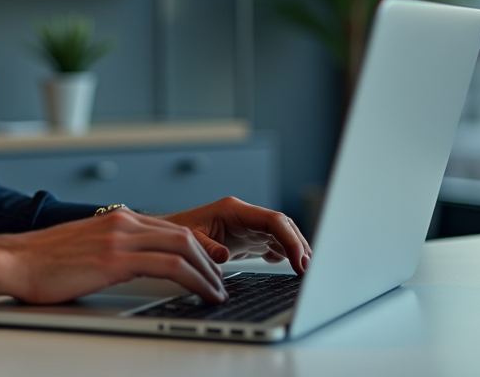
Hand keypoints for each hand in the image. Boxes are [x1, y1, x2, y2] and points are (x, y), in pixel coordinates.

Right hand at [0, 209, 227, 304]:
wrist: (12, 259)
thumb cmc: (39, 262)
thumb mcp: (82, 248)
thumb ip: (107, 249)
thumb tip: (124, 265)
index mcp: (115, 219)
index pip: (169, 228)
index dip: (198, 245)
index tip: (213, 261)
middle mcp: (122, 222)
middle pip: (183, 235)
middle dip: (209, 259)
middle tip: (222, 280)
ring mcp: (120, 238)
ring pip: (183, 248)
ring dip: (208, 272)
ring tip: (218, 292)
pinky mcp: (116, 259)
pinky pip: (169, 266)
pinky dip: (194, 279)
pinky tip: (203, 293)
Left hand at [160, 197, 311, 273]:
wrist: (171, 234)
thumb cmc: (177, 232)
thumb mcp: (188, 239)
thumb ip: (206, 247)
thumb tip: (223, 255)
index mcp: (234, 210)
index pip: (273, 220)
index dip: (289, 239)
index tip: (299, 260)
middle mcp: (245, 216)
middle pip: (282, 226)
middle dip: (298, 245)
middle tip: (308, 269)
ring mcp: (248, 226)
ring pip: (281, 234)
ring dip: (295, 250)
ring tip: (305, 270)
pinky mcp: (248, 238)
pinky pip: (273, 243)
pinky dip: (284, 253)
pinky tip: (289, 265)